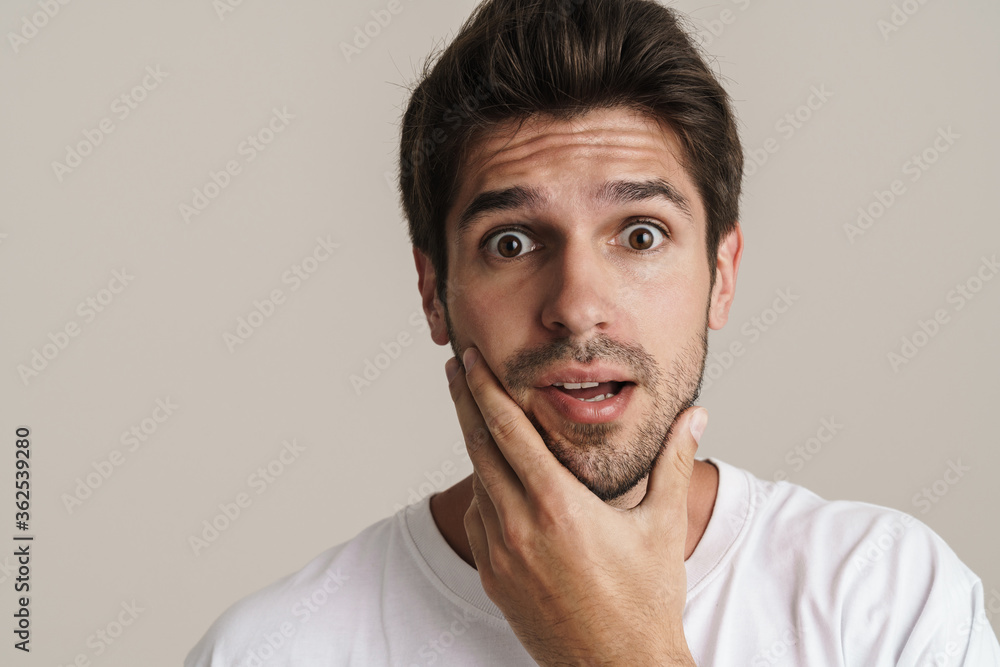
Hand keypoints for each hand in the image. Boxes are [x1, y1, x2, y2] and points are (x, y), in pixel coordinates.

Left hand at [445, 347, 703, 666]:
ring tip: (480, 417)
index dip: (484, 389)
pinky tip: (498, 483)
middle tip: (456, 368)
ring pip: (477, 483)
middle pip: (478, 446)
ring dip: (475, 446)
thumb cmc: (644, 602)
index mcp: (557, 506)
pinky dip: (484, 492)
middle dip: (465, 402)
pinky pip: (478, 520)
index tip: (468, 359)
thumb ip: (674, 463)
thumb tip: (696, 416)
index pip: (507, 431)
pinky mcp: (492, 578)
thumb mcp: (663, 527)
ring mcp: (499, 555)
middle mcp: (518, 526)